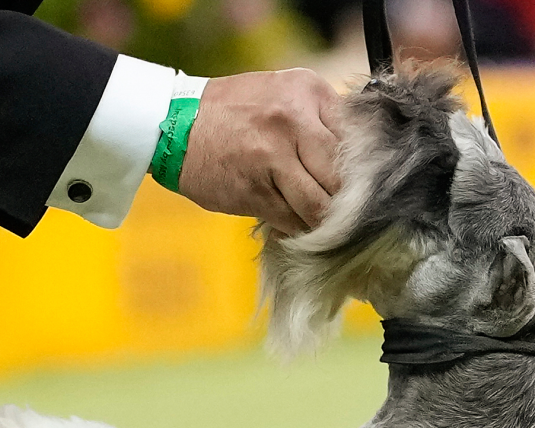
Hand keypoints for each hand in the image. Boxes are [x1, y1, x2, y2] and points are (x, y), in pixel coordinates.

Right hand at [179, 69, 343, 235]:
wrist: (174, 125)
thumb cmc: (232, 113)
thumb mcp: (282, 96)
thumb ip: (319, 122)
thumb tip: (358, 167)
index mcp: (308, 91)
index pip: (357, 140)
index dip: (360, 170)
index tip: (356, 187)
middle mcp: (295, 119)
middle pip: (343, 176)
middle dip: (344, 201)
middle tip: (343, 214)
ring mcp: (274, 156)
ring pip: (320, 205)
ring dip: (322, 222)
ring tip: (320, 225)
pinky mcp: (255, 190)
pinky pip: (292, 222)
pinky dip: (297, 230)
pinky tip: (292, 226)